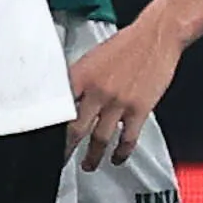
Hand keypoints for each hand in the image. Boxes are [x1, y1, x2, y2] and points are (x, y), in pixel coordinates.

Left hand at [65, 16, 179, 171]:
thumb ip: (79, 79)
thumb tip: (68, 99)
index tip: (46, 141)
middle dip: (66, 150)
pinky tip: (116, 158)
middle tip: (61, 161)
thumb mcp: (92, 58)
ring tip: (87, 165)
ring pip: (100, 139)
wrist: (156, 36)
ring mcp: (117, 102)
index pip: (58, 107)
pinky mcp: (139, 110)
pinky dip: (121, 153)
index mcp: (80, 76)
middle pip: (75, 129)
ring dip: (92, 157)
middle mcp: (96, 91)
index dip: (50, 127)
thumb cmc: (125, 44)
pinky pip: (127, 139)